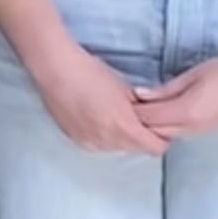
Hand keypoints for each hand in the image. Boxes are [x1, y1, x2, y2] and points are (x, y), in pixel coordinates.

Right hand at [30, 37, 167, 158]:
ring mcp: (90, 143)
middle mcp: (108, 142)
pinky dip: (103, 136)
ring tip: (115, 116)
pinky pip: (98, 144)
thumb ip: (140, 108)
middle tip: (139, 117)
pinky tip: (98, 118)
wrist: (55, 70)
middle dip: (141, 136)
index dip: (162, 136)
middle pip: (136, 149)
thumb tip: (150, 116)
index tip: (160, 124)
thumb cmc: (91, 72)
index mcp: (125, 128)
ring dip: (121, 137)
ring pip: (116, 148)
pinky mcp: (75, 139)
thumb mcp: (125, 88)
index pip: (155, 147)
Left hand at [133, 46, 217, 144]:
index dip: (133, 111)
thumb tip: (140, 95)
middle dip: (140, 121)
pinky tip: (164, 115)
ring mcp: (204, 132)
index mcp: (187, 111)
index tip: (119, 101)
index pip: (150, 117)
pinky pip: (183, 133)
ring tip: (142, 111)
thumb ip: (165, 89)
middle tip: (125, 108)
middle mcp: (194, 127)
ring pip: (170, 135)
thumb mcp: (193, 75)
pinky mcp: (211, 130)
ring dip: (155, 126)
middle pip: (157, 131)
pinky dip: (169, 127)